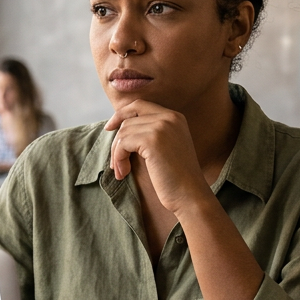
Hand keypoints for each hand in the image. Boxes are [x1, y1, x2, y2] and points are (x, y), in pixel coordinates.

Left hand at [104, 100, 209, 215]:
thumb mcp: (165, 147)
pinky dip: (118, 158)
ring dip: (117, 154)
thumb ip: (150, 133)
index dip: (121, 114)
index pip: (139, 105)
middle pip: (128, 119)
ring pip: (123, 132)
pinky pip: (123, 143)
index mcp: (175, 117)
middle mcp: (169, 117)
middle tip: (114, 161)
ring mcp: (161, 127)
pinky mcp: (152, 140)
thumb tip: (118, 127)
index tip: (109, 128)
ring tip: (122, 171)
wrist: (190, 195)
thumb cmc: (175, 178)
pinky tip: (124, 173)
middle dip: (117, 140)